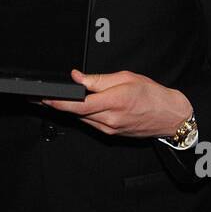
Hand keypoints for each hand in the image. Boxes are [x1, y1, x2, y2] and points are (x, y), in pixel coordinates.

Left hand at [41, 70, 190, 137]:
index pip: (79, 105)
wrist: (170, 116)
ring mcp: (110, 129)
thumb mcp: (126, 78)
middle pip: (76, 114)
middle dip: (57, 106)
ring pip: (82, 119)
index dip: (58, 103)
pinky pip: (91, 123)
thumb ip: (99, 79)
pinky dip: (82, 115)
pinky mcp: (112, 134)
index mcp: (114, 102)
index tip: (44, 98)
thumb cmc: (152, 95)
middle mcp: (110, 119)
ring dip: (68, 111)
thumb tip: (78, 77)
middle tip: (40, 98)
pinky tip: (76, 107)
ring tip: (52, 101)